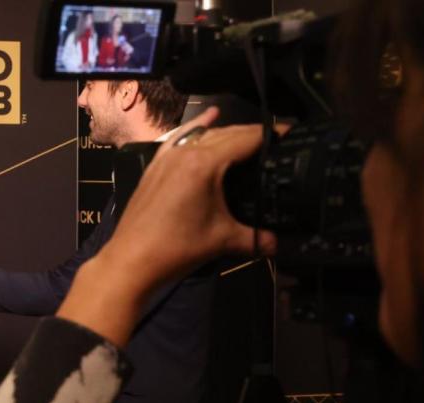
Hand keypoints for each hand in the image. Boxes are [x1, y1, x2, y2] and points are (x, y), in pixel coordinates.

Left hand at [58, 107, 276, 346]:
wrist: (130, 261)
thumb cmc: (177, 249)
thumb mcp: (223, 241)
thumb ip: (258, 239)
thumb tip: (284, 245)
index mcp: (204, 164)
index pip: (246, 139)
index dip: (272, 133)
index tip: (293, 132)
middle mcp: (185, 153)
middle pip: (226, 133)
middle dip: (253, 133)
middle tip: (278, 139)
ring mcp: (166, 158)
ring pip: (203, 134)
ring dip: (227, 131)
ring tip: (250, 136)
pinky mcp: (154, 168)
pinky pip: (179, 139)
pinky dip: (196, 129)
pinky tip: (207, 118)